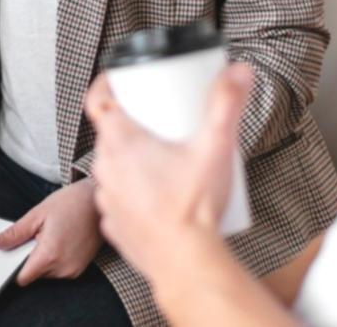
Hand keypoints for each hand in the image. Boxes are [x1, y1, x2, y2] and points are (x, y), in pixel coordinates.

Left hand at [0, 178, 102, 285]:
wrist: (96, 201)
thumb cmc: (70, 203)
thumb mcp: (37, 214)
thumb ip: (13, 234)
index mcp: (50, 254)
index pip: (22, 277)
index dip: (13, 267)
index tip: (11, 255)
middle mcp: (63, 268)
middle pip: (34, 275)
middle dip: (30, 258)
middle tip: (37, 235)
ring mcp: (73, 271)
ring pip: (46, 273)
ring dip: (43, 259)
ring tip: (52, 235)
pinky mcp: (80, 270)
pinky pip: (58, 271)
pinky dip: (55, 259)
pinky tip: (61, 240)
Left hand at [84, 63, 252, 279]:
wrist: (186, 265)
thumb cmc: (194, 209)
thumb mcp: (216, 146)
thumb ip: (227, 104)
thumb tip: (238, 71)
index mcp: (121, 143)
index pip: (97, 100)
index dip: (107, 85)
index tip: (124, 81)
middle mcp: (107, 169)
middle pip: (110, 133)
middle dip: (133, 123)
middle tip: (159, 120)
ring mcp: (108, 199)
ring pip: (114, 167)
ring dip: (132, 161)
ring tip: (163, 159)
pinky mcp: (115, 225)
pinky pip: (120, 199)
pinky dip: (134, 193)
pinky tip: (156, 194)